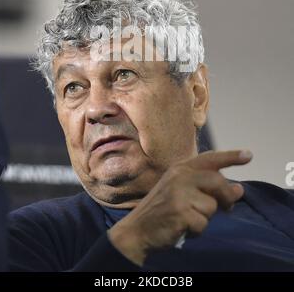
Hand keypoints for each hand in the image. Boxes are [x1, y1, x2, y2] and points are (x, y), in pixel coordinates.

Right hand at [108, 149, 252, 265]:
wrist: (138, 229)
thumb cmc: (164, 209)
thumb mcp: (182, 191)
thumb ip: (208, 187)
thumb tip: (238, 189)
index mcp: (180, 168)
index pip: (210, 159)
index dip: (231, 157)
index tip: (248, 155)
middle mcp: (179, 176)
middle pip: (217, 182)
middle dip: (226, 197)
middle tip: (228, 207)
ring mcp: (178, 193)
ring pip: (212, 206)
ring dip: (205, 217)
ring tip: (188, 217)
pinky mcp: (179, 212)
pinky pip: (203, 223)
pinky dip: (197, 230)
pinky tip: (184, 228)